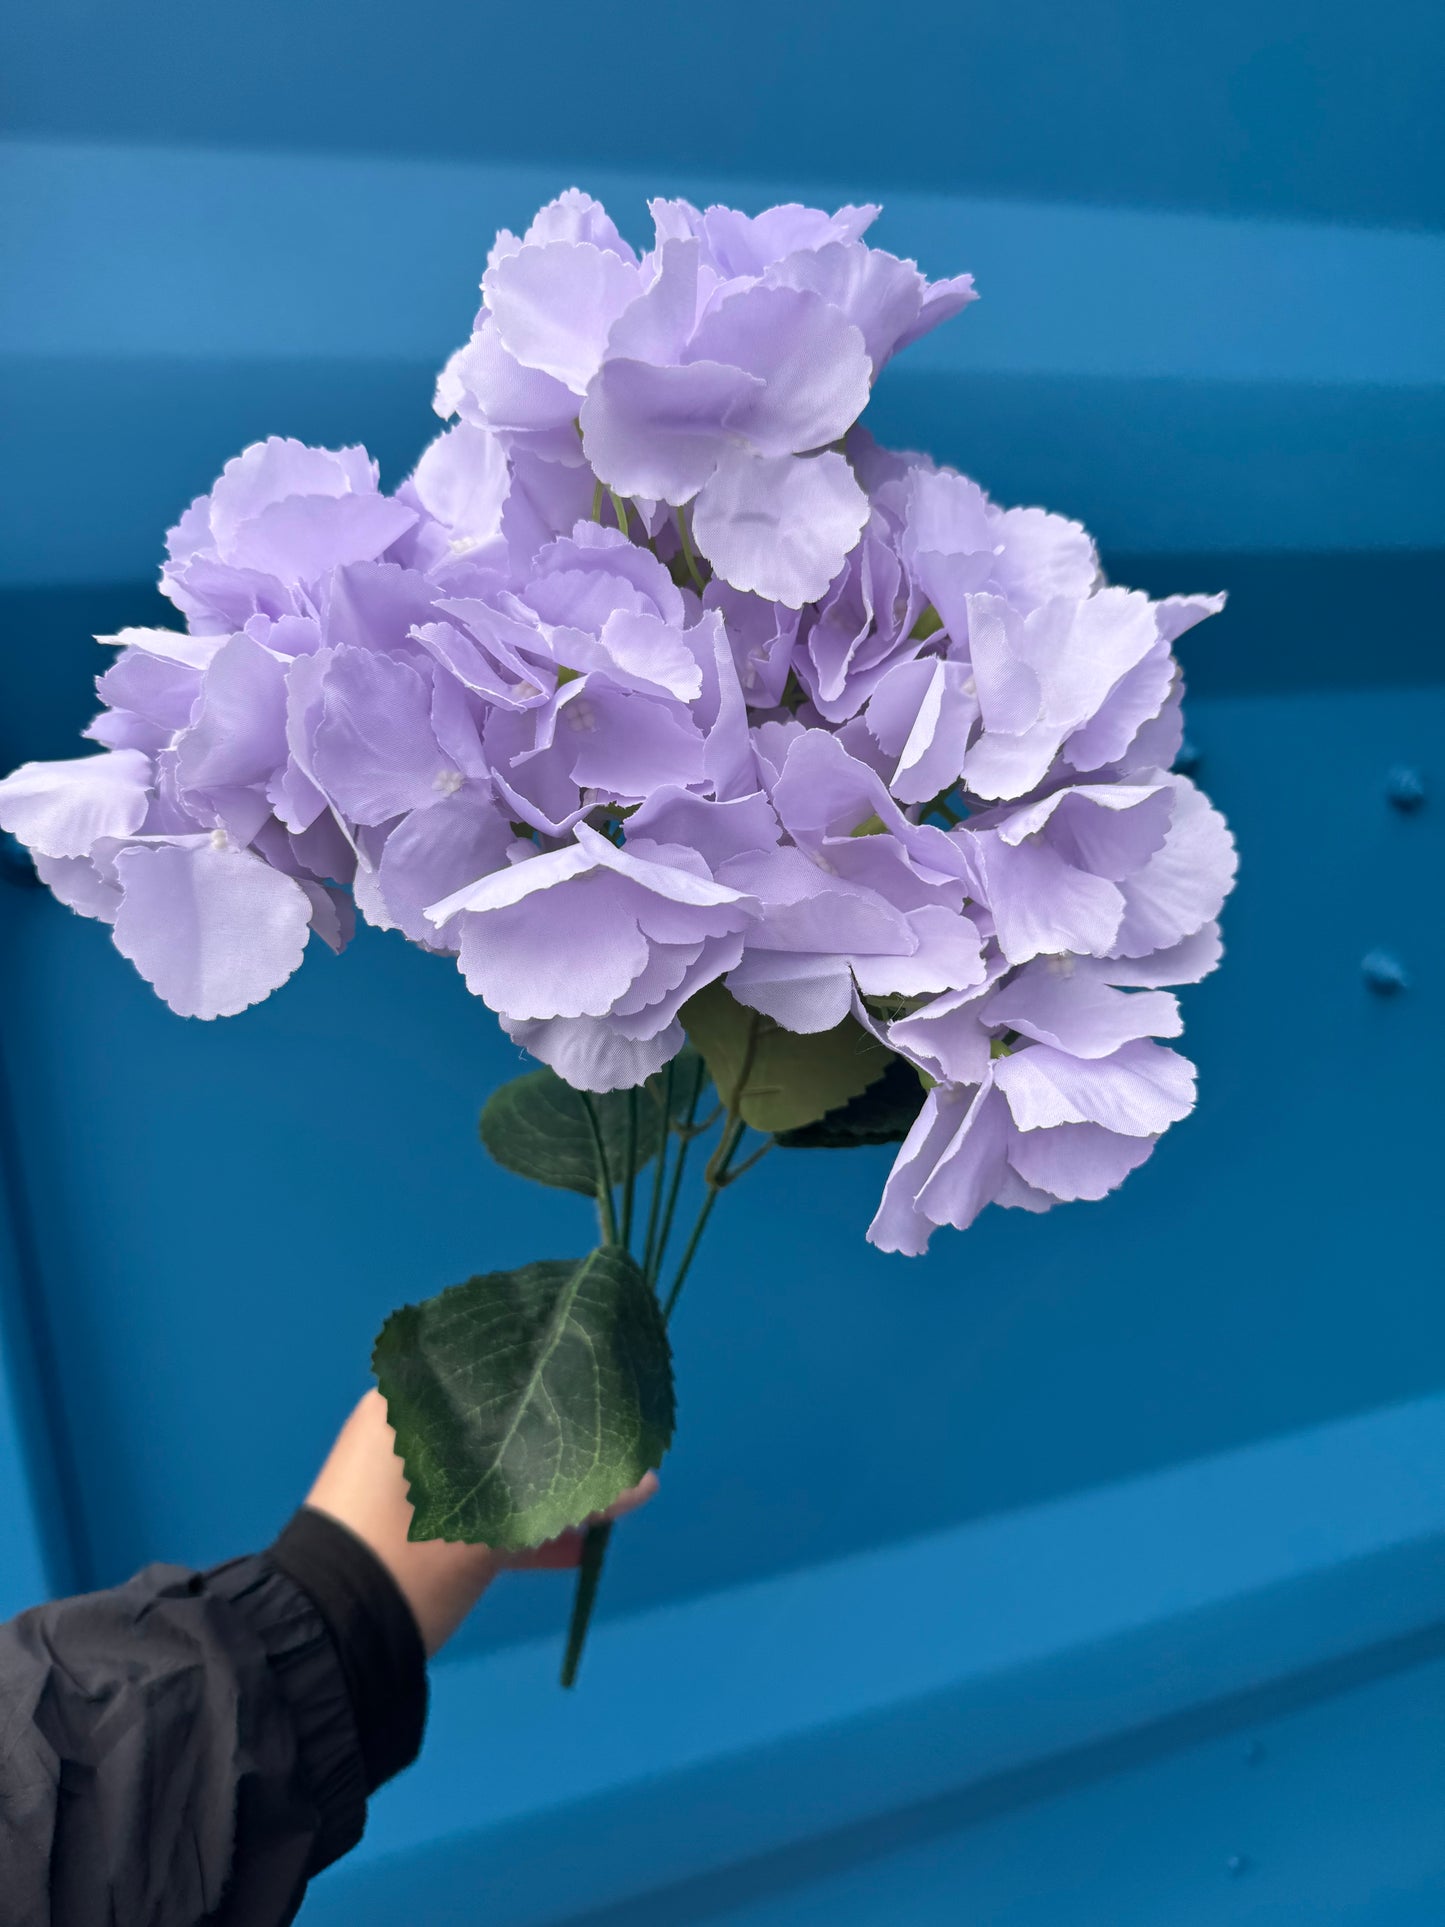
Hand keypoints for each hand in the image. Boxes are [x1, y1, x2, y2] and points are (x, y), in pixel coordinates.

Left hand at [304, 1390, 657, 1655]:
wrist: (332, 1641)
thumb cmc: (407, 1557)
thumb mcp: (495, 1529)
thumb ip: (573, 1501)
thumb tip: (646, 1481)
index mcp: (410, 1398)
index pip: (496, 1357)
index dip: (554, 1362)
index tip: (604, 1368)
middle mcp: (407, 1424)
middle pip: (500, 1413)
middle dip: (559, 1430)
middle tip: (617, 1434)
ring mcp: (407, 1475)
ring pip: (493, 1463)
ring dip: (545, 1481)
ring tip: (608, 1495)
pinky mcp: (413, 1522)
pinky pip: (477, 1504)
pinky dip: (519, 1519)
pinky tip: (577, 1543)